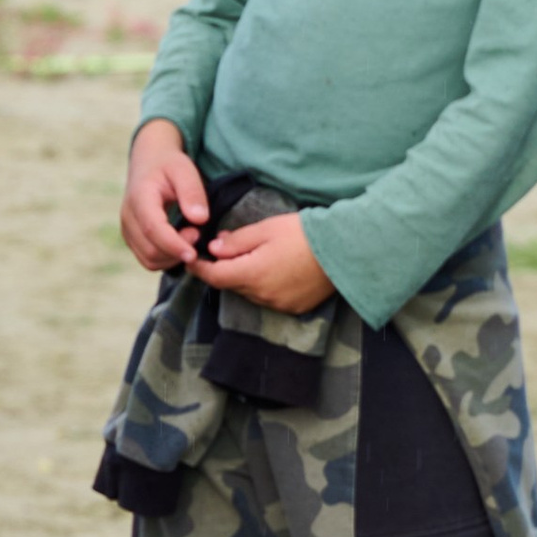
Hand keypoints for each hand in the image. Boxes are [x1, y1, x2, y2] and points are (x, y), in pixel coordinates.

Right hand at [121, 119, 208, 272]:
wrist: (148, 163)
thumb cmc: (168, 165)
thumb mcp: (184, 169)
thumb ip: (192, 192)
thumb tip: (200, 219)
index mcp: (140, 197)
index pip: (153, 229)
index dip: (174, 245)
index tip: (194, 253)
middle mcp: (128, 217)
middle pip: (150, 249)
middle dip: (177, 251)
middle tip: (197, 234)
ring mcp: (127, 230)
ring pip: (149, 259)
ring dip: (173, 257)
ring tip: (190, 235)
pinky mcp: (132, 239)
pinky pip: (148, 259)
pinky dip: (167, 258)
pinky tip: (180, 243)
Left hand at [199, 208, 332, 315]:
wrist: (344, 249)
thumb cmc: (303, 233)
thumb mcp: (265, 229)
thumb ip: (236, 241)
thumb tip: (214, 249)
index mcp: (252, 274)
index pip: (214, 277)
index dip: (200, 268)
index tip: (191, 260)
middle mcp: (263, 295)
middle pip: (232, 285)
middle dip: (225, 269)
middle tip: (225, 248)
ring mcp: (279, 304)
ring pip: (250, 293)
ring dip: (245, 278)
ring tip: (253, 256)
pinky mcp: (295, 307)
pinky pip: (269, 299)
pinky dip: (264, 286)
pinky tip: (273, 269)